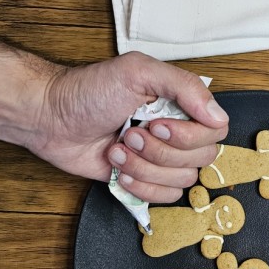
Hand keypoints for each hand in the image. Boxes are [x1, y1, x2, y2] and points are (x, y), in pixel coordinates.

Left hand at [36, 51, 228, 202]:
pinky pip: (165, 197)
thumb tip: (218, 116)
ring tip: (118, 149)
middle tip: (130, 133)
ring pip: (182, 180)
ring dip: (144, 167)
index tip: (157, 124)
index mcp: (181, 105)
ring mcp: (162, 159)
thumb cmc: (88, 90)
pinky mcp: (146, 180)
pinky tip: (119, 170)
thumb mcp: (138, 71)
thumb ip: (185, 86)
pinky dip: (141, 186)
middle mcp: (178, 133)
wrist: (50, 118)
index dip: (189, 135)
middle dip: (160, 151)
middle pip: (201, 159)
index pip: (216, 131)